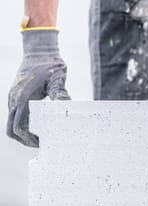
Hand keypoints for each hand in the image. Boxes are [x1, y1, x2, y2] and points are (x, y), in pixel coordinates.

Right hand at [7, 30, 69, 146]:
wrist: (38, 50)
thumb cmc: (50, 63)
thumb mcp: (57, 78)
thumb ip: (59, 92)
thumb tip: (66, 104)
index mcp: (22, 97)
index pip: (18, 126)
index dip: (28, 139)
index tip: (42, 143)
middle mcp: (14, 99)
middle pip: (12, 129)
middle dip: (25, 140)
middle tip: (42, 144)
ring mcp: (13, 97)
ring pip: (11, 122)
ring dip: (22, 133)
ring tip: (40, 137)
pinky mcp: (16, 96)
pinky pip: (15, 115)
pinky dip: (22, 124)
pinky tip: (38, 125)